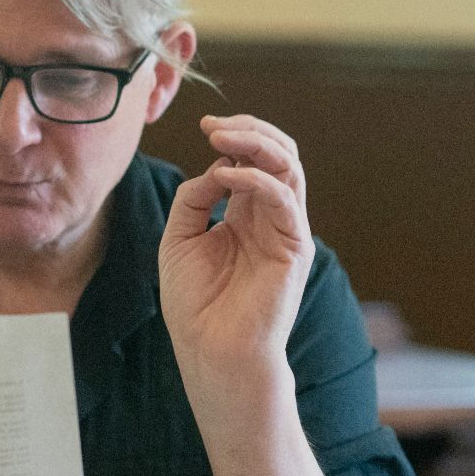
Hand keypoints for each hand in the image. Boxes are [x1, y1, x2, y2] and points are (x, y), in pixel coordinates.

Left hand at [158, 114, 314, 371]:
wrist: (211, 350)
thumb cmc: (195, 303)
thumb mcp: (180, 238)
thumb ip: (194, 198)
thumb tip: (216, 165)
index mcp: (245, 214)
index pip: (252, 159)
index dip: (234, 136)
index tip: (206, 125)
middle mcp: (270, 217)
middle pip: (278, 155)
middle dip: (250, 130)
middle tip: (216, 125)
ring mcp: (285, 230)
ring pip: (289, 168)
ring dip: (257, 144)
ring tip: (222, 137)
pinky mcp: (294, 247)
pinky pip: (285, 200)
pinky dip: (260, 180)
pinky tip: (231, 176)